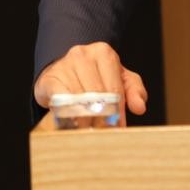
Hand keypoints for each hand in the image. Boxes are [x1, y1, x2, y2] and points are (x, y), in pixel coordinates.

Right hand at [34, 42, 148, 123]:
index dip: (118, 113)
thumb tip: (139, 107)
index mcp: (104, 53)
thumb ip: (134, 90)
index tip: (119, 129)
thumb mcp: (119, 78)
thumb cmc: (94, 76)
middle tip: (106, 136)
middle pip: (98, 95)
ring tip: (91, 133)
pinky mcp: (50, 79)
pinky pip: (62, 101)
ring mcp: (65, 65)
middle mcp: (83, 55)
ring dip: (87, 121)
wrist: (61, 70)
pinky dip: (70, 115)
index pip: (115, 89)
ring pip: (80, 100)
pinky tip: (75, 124)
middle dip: (104, 119)